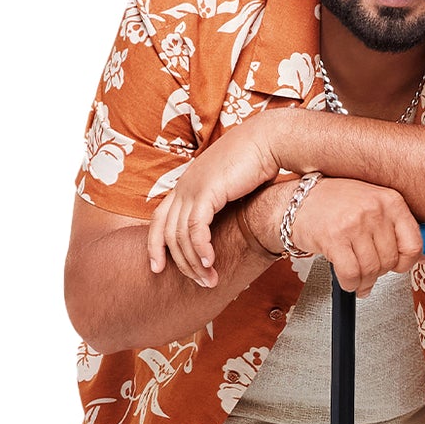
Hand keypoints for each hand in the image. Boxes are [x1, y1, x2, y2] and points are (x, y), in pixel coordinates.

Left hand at [146, 117, 280, 281]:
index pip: (159, 219)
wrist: (269, 141)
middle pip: (167, 233)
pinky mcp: (207, 191)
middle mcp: (184, 186)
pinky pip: (196, 229)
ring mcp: (192, 187)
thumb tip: (223, 228)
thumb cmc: (257, 164)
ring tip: (209, 280)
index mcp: (186, 184)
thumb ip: (220, 207)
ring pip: (180, 235)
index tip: (157, 268)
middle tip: (199, 283)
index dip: (155, 246)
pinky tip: (211, 262)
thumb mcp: (230, 189)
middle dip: (181, 264)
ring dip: (194, 262)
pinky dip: (201, 249)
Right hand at [283, 179, 422, 294]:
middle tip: (368, 269)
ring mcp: (353, 223)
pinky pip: (351, 275)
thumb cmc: (337, 204)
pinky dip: (349, 284)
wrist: (298, 202)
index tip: (396, 264)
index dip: (406, 263)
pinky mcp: (334, 239)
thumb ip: (402, 231)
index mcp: (391, 200)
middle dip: (379, 273)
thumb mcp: (374, 208)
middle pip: (390, 262)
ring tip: (357, 277)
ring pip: (371, 271)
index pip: (414, 244)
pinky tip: (347, 279)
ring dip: (363, 282)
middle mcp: (374, 209)